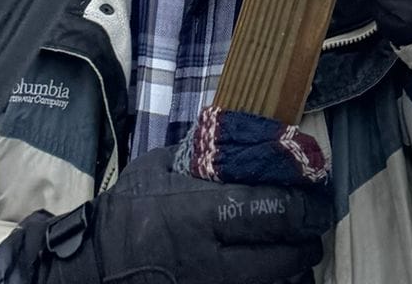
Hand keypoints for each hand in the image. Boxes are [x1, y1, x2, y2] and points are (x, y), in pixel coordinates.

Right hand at [0, 145, 331, 283]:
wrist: (91, 266)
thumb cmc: (129, 209)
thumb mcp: (164, 167)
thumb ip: (210, 157)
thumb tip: (261, 142)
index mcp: (199, 213)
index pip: (271, 209)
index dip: (305, 203)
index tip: (320, 191)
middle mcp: (208, 258)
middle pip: (281, 254)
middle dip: (307, 237)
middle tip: (317, 222)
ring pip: (272, 282)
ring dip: (294, 265)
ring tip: (302, 247)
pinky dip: (270, 282)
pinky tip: (275, 270)